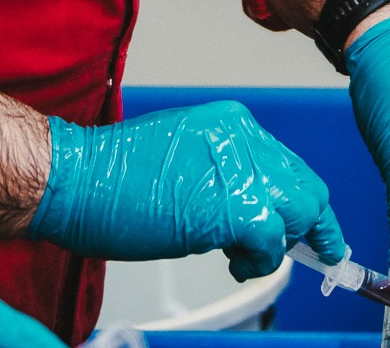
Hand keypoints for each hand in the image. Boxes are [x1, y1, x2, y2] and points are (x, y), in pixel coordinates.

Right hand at [24, 102, 344, 278]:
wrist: (77, 180)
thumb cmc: (114, 176)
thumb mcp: (184, 159)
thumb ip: (224, 175)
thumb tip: (251, 210)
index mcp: (232, 124)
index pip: (289, 164)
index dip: (302, 201)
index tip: (312, 227)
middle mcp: (244, 139)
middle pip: (306, 186)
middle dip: (311, 226)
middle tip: (311, 253)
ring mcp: (243, 171)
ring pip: (301, 212)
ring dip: (283, 245)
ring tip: (249, 260)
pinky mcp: (236, 207)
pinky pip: (274, 243)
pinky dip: (260, 262)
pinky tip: (236, 266)